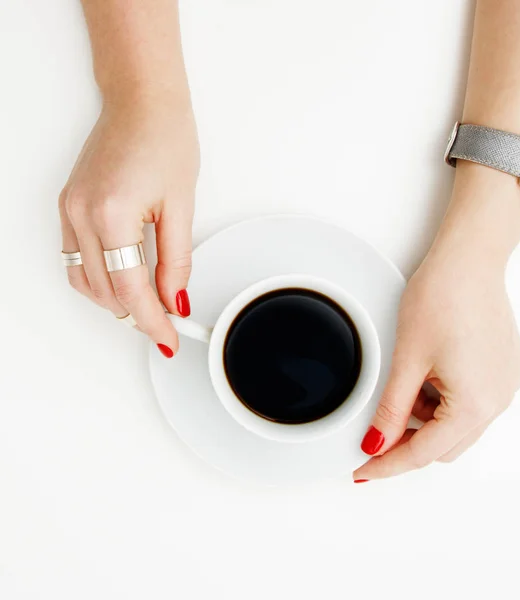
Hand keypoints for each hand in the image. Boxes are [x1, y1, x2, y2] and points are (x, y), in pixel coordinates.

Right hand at [59, 92, 199, 356]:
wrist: (142, 102)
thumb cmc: (164, 139)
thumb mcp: (181, 206)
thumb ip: (176, 261)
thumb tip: (174, 298)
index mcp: (111, 215)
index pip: (131, 290)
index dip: (152, 321)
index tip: (167, 338)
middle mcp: (81, 215)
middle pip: (104, 291)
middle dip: (136, 315)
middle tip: (165, 325)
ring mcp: (69, 210)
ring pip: (84, 281)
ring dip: (115, 301)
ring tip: (148, 307)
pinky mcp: (68, 205)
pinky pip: (74, 259)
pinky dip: (98, 280)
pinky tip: (122, 282)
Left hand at [353, 187, 519, 480]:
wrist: (468, 259)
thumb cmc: (443, 297)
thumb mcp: (407, 359)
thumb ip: (391, 409)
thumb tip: (377, 442)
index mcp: (475, 403)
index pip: (423, 453)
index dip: (388, 465)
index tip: (365, 470)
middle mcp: (498, 399)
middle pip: (444, 445)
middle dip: (408, 440)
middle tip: (378, 425)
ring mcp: (504, 383)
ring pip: (457, 424)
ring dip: (427, 417)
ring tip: (407, 381)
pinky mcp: (503, 368)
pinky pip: (470, 400)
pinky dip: (443, 399)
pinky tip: (427, 372)